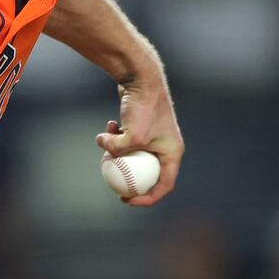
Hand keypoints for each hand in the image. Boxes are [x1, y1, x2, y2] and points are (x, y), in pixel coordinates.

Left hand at [95, 68, 182, 206]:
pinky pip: (128, 138)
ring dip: (118, 152)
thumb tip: (106, 154)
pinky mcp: (142, 123)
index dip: (147, 198)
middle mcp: (166, 145)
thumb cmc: (143, 107)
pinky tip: (108, 127)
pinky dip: (117, 136)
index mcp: (173, 153)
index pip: (164, 185)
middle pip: (147, 171)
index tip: (128, 200)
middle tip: (114, 187)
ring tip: (106, 147)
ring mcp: (154, 134)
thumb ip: (118, 150)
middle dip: (130, 178)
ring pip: (134, 154)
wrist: (142, 78)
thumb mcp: (131, 135)